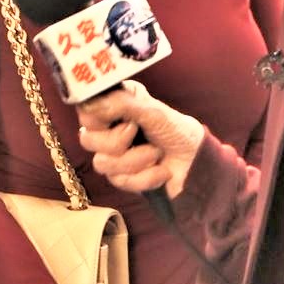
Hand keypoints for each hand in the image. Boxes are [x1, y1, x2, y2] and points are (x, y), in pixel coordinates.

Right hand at [77, 80, 204, 198]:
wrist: (198, 163)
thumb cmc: (178, 131)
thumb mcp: (154, 112)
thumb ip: (123, 104)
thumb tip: (93, 102)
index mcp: (115, 105)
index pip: (85, 111)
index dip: (99, 119)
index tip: (126, 120)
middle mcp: (109, 129)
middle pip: (88, 140)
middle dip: (119, 142)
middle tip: (139, 134)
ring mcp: (113, 155)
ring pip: (103, 163)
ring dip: (137, 161)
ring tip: (157, 153)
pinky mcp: (122, 178)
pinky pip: (120, 181)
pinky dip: (147, 177)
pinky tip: (161, 171)